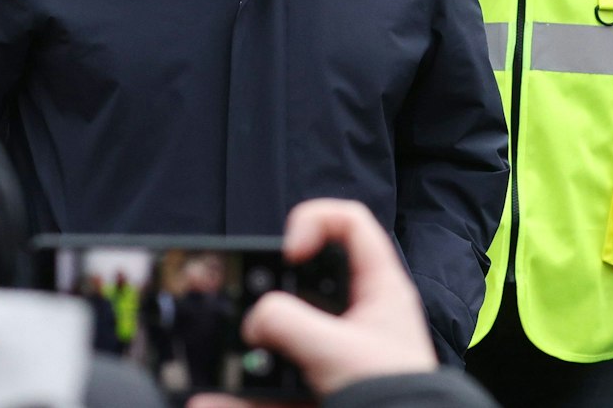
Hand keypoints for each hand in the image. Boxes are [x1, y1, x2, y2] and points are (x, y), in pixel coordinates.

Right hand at [189, 199, 434, 407]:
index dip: (314, 223)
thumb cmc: (396, 394)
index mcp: (378, 287)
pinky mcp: (319, 379)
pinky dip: (248, 388)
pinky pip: (276, 377)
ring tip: (227, 348)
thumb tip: (255, 320)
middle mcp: (357, 310)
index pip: (349, 223)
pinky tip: (216, 398)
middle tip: (247, 297)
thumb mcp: (337, 351)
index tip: (289, 253)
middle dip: (270, 285)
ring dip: (253, 339)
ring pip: (286, 328)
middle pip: (306, 275)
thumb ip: (289, 323)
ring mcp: (337, 346)